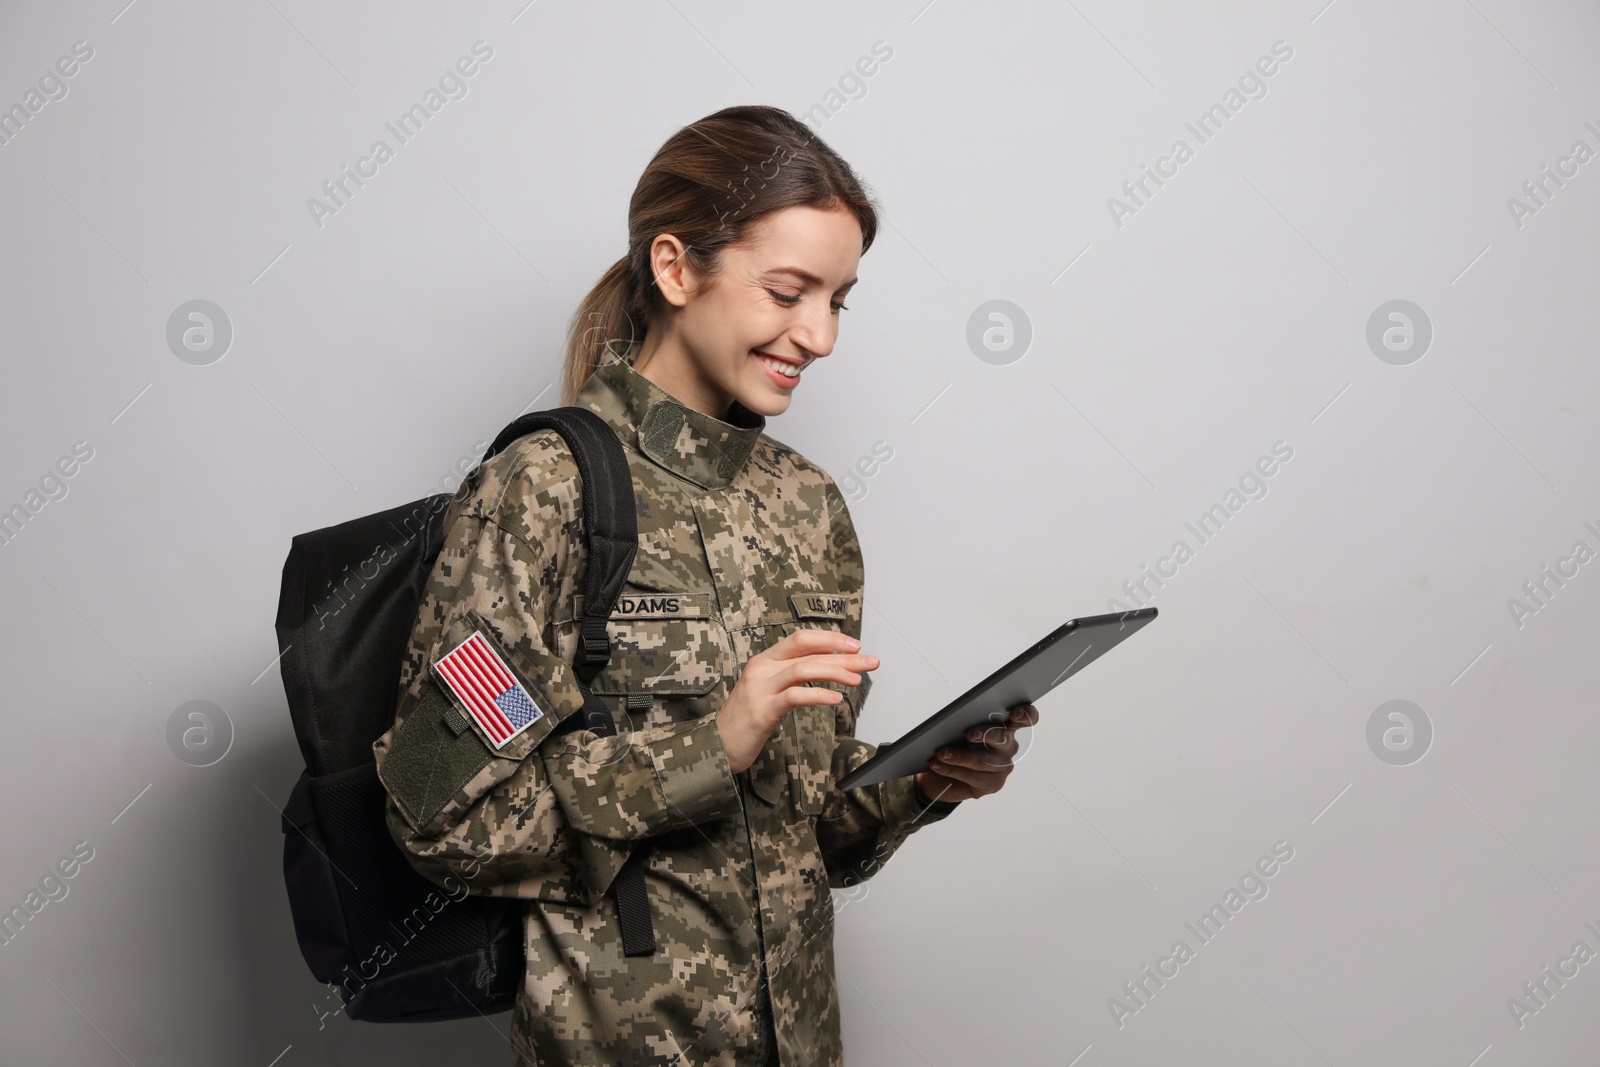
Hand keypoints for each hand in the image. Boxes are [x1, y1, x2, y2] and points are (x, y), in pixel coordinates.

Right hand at [717, 628, 878, 774]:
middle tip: (870, 661)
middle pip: (808, 653)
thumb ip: (790, 677)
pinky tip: (835, 700)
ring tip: (857, 679)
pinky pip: (795, 696)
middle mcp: (762, 669)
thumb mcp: (767, 690)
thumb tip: (826, 668)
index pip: (801, 639)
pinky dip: (818, 695)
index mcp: (764, 660)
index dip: (830, 639)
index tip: (855, 645)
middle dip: (843, 656)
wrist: (716, 744)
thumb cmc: (746, 719)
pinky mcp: (762, 711)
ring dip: (835, 672)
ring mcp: (760, 688)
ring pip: (803, 669)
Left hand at [914, 703, 1037, 803]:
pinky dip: (952, 769)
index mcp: (1005, 725)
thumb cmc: (954, 744)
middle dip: (986, 734)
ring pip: (983, 760)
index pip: (1026, 717)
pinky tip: (937, 765)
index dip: (1025, 715)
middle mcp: (1008, 745)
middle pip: (1003, 737)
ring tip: (941, 754)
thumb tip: (953, 719)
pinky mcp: (994, 783)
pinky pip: (973, 777)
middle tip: (968, 734)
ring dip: (959, 756)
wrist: (942, 774)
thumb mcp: (958, 729)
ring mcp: (1004, 766)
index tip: (1014, 714)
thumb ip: (964, 721)